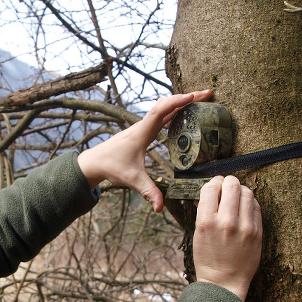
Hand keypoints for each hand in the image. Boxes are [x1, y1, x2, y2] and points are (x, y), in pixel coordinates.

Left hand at [77, 90, 212, 212]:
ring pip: (164, 108)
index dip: (178, 102)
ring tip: (200, 99)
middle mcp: (143, 125)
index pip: (161, 111)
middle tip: (207, 94)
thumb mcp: (132, 180)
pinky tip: (184, 114)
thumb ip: (148, 192)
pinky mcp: (143, 131)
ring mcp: (142, 126)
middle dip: (187, 97)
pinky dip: (174, 110)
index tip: (193, 96)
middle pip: (167, 104)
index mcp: (142, 133)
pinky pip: (161, 115)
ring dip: (181, 102)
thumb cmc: (111, 167)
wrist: (94, 162)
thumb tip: (160, 207)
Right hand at [193, 176, 262, 300]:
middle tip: (227, 186)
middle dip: (228, 182)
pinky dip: (249, 203)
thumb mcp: (198, 233)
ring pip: (247, 192)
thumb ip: (204, 211)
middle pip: (232, 185)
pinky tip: (244, 208)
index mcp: (206, 222)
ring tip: (236, 197)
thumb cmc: (208, 258)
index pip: (211, 187)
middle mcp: (226, 222)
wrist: (224, 282)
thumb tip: (210, 191)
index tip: (215, 184)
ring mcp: (244, 226)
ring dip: (240, 191)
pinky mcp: (257, 232)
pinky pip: (256, 206)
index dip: (213, 182)